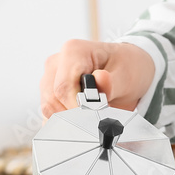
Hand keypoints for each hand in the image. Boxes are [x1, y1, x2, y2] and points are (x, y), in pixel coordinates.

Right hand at [40, 39, 155, 117]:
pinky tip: (83, 119)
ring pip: (49, 108)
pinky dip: (65, 122)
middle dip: (75, 115)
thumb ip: (112, 82)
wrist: (125, 70)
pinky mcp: (49, 93)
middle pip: (53, 99)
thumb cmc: (125, 68)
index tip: (94, 118)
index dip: (77, 108)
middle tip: (98, 119)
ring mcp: (49, 78)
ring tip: (93, 116)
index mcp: (73, 51)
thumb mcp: (126, 75)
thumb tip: (100, 80)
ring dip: (70, 119)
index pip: (63, 87)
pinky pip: (49, 114)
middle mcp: (56, 63)